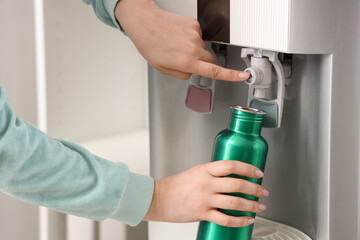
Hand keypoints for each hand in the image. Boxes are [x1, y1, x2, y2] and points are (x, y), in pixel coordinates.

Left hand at [114, 0, 250, 80]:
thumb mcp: (163, 68)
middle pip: (211, 60)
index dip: (231, 75)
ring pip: (203, 48)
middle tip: (186, 60)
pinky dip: (190, 38)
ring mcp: (195, 35)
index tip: (244, 76)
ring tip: (176, 45)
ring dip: (193, 49)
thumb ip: (182, 74)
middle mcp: (193, 48)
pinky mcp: (194, 24)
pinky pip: (198, 36)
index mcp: (186, 62)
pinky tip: (178, 36)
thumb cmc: (150, 44)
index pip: (214, 71)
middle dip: (203, 63)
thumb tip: (193, 71)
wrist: (144, 22)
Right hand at [143, 161, 268, 226]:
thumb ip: (211, 174)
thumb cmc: (174, 186)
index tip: (258, 172)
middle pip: (237, 184)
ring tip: (260, 206)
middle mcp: (206, 183)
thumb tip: (230, 178)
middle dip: (255, 188)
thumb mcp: (194, 173)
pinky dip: (240, 221)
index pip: (231, 165)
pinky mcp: (202, 214)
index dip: (248, 168)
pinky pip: (226, 218)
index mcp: (205, 170)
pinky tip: (248, 220)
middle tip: (263, 191)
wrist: (157, 198)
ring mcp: (204, 199)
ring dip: (251, 205)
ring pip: (235, 202)